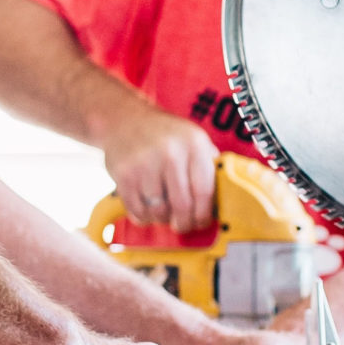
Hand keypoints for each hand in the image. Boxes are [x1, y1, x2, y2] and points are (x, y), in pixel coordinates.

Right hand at [102, 108, 218, 232]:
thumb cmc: (165, 135)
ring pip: (159, 212)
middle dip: (184, 223)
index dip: (204, 214)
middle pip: (182, 205)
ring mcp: (144, 163)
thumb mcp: (194, 140)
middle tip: (183, 225)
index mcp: (194, 144)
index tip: (201, 222)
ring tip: (163, 211)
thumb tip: (220, 203)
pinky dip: (144, 217)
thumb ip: (209, 167)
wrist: (126, 119)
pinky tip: (147, 208)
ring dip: (162, 219)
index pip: (204, 191)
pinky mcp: (123, 175)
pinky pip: (137, 211)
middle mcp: (170, 152)